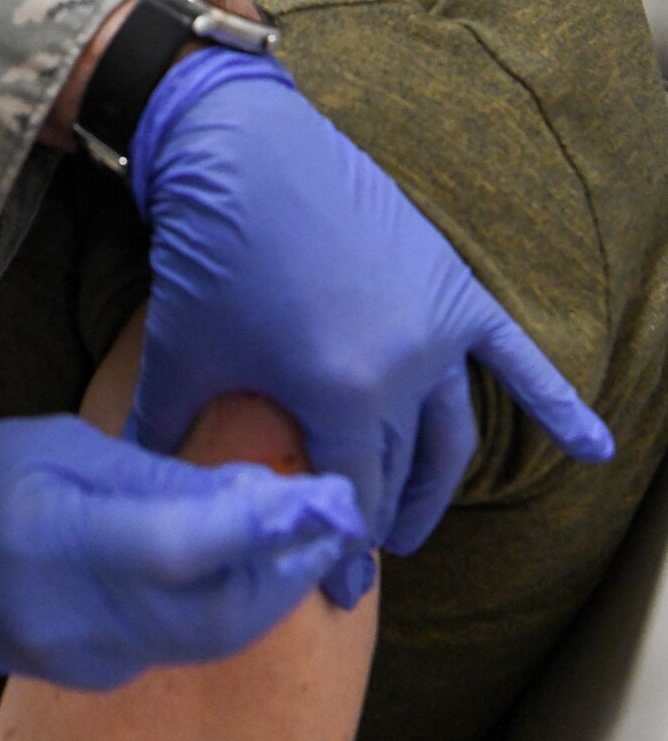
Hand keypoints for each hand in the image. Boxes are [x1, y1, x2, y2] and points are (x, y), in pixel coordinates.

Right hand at [0, 413, 364, 691]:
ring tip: (301, 528)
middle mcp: (77, 618)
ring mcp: (86, 661)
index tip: (326, 499)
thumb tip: (255, 494)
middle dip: (288, 569)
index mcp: (57, 542)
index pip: (181, 549)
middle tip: (335, 516)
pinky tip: (239, 557)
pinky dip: (223, 602)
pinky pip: (179, 644)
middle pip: (216, 615)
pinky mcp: (96, 676)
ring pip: (208, 637)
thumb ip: (158, 478)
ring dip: (265, 588)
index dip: (262, 529)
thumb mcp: (62, 445)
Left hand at [124, 49, 613, 598]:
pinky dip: (557, 403)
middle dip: (378, 517)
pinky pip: (513, 355)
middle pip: (399, 466)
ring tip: (410, 523)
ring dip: (437, 484)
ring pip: (449, 430)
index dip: (340, 552)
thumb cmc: (207, 250)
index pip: (354, 497)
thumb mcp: (182, 355)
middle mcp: (405, 365)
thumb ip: (164, 437)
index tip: (334, 594)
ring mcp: (436, 322)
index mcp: (343, 391)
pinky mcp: (449, 281)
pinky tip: (595, 446)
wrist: (240, 146)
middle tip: (358, 551)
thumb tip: (146, 493)